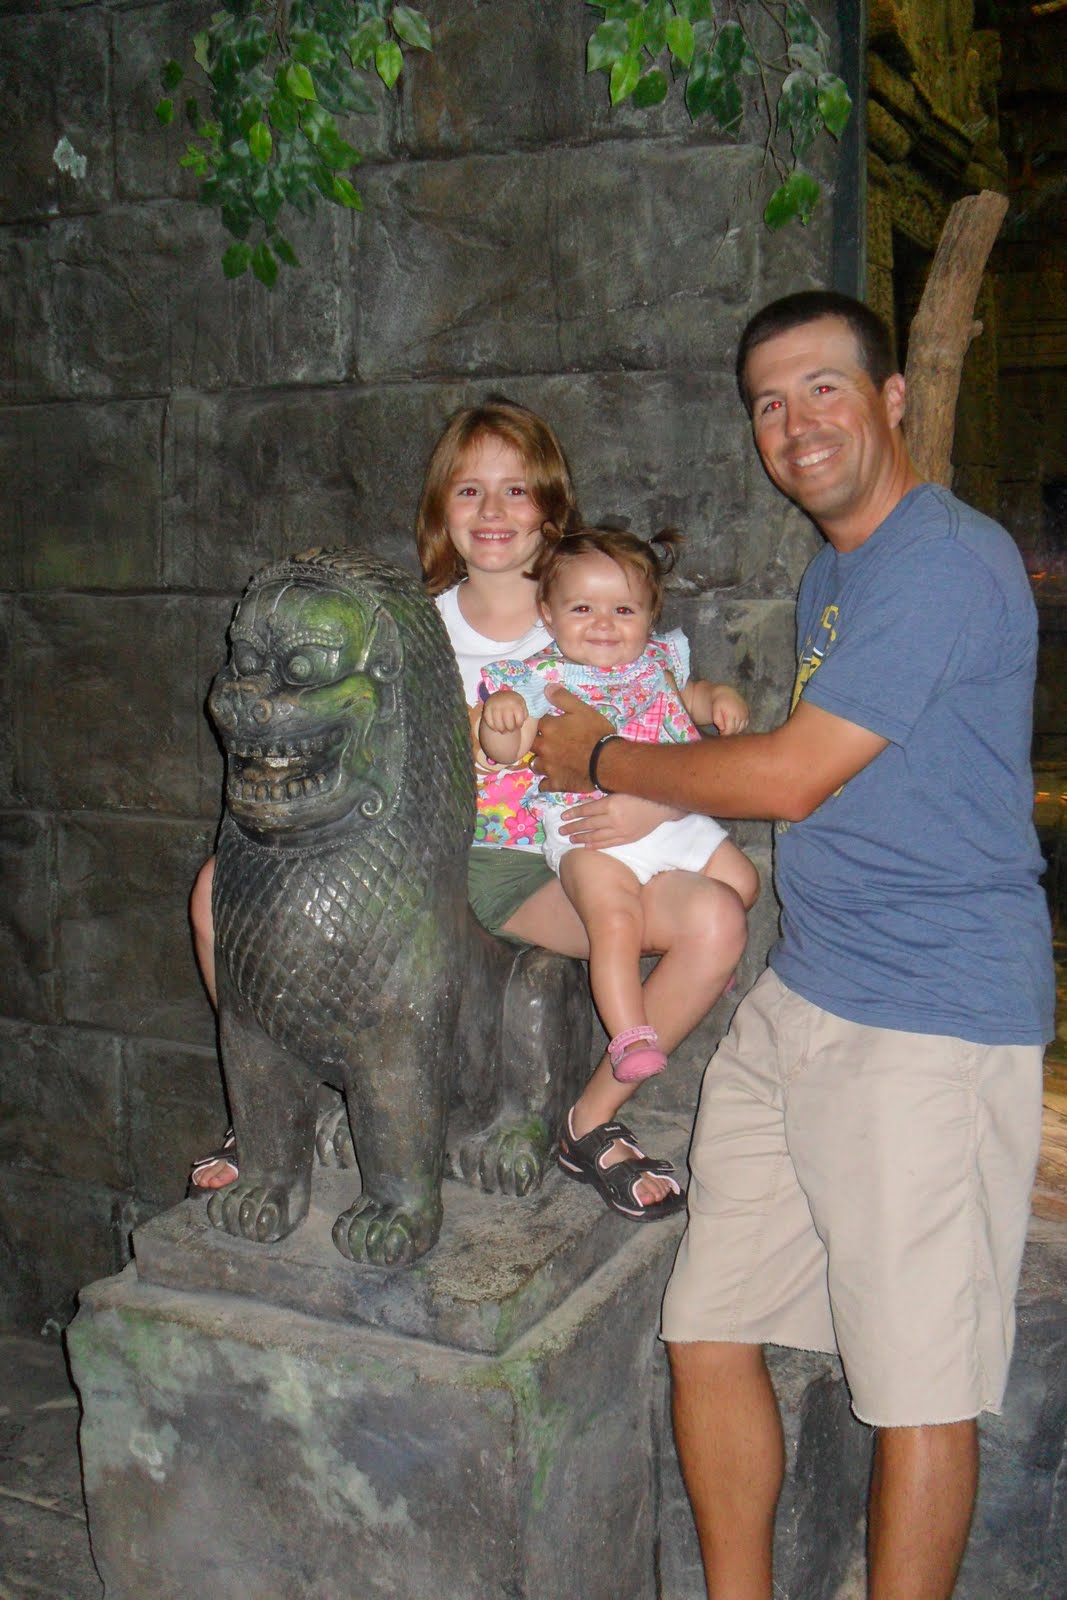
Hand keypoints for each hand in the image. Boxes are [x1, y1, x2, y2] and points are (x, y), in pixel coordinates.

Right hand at [481, 688, 528, 734]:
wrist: (502, 695)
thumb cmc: (515, 705)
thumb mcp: (522, 706)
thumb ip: (524, 715)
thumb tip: (520, 724)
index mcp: (517, 703)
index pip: (519, 721)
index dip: (519, 725)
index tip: (518, 725)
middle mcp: (506, 704)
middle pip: (509, 725)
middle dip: (510, 729)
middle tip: (510, 729)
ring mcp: (495, 706)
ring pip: (499, 725)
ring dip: (501, 730)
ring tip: (503, 730)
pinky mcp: (487, 708)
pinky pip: (489, 722)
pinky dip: (492, 727)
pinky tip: (495, 728)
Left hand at [532, 685, 612, 791]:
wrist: (608, 761)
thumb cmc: (596, 733)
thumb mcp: (582, 709)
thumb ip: (563, 698)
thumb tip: (546, 688)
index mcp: (549, 728)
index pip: (535, 723)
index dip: (542, 723)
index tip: (548, 724)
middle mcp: (544, 748)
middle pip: (532, 744)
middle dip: (538, 743)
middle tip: (550, 743)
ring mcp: (549, 767)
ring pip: (534, 764)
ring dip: (540, 762)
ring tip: (550, 761)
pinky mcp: (556, 783)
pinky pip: (544, 785)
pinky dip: (547, 782)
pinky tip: (553, 778)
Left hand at [557, 792, 685, 846]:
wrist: (661, 806)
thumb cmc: (640, 793)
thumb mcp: (620, 789)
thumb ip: (604, 797)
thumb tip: (584, 804)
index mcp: (611, 803)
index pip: (586, 810)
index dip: (573, 813)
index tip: (562, 817)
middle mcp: (614, 818)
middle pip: (588, 824)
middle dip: (572, 827)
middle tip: (560, 831)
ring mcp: (620, 831)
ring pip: (596, 836)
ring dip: (580, 837)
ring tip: (569, 839)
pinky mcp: (627, 838)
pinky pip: (608, 843)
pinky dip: (595, 845)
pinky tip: (586, 846)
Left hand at [708, 686, 749, 735]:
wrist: (726, 694)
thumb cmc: (719, 703)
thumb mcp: (715, 710)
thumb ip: (717, 720)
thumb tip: (722, 728)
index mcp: (731, 714)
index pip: (730, 730)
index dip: (725, 733)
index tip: (721, 733)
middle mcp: (740, 714)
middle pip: (736, 730)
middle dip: (729, 732)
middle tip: (724, 730)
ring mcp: (745, 714)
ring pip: (741, 728)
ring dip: (735, 730)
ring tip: (728, 726)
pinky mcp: (748, 713)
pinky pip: (745, 724)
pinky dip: (740, 726)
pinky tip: (734, 724)